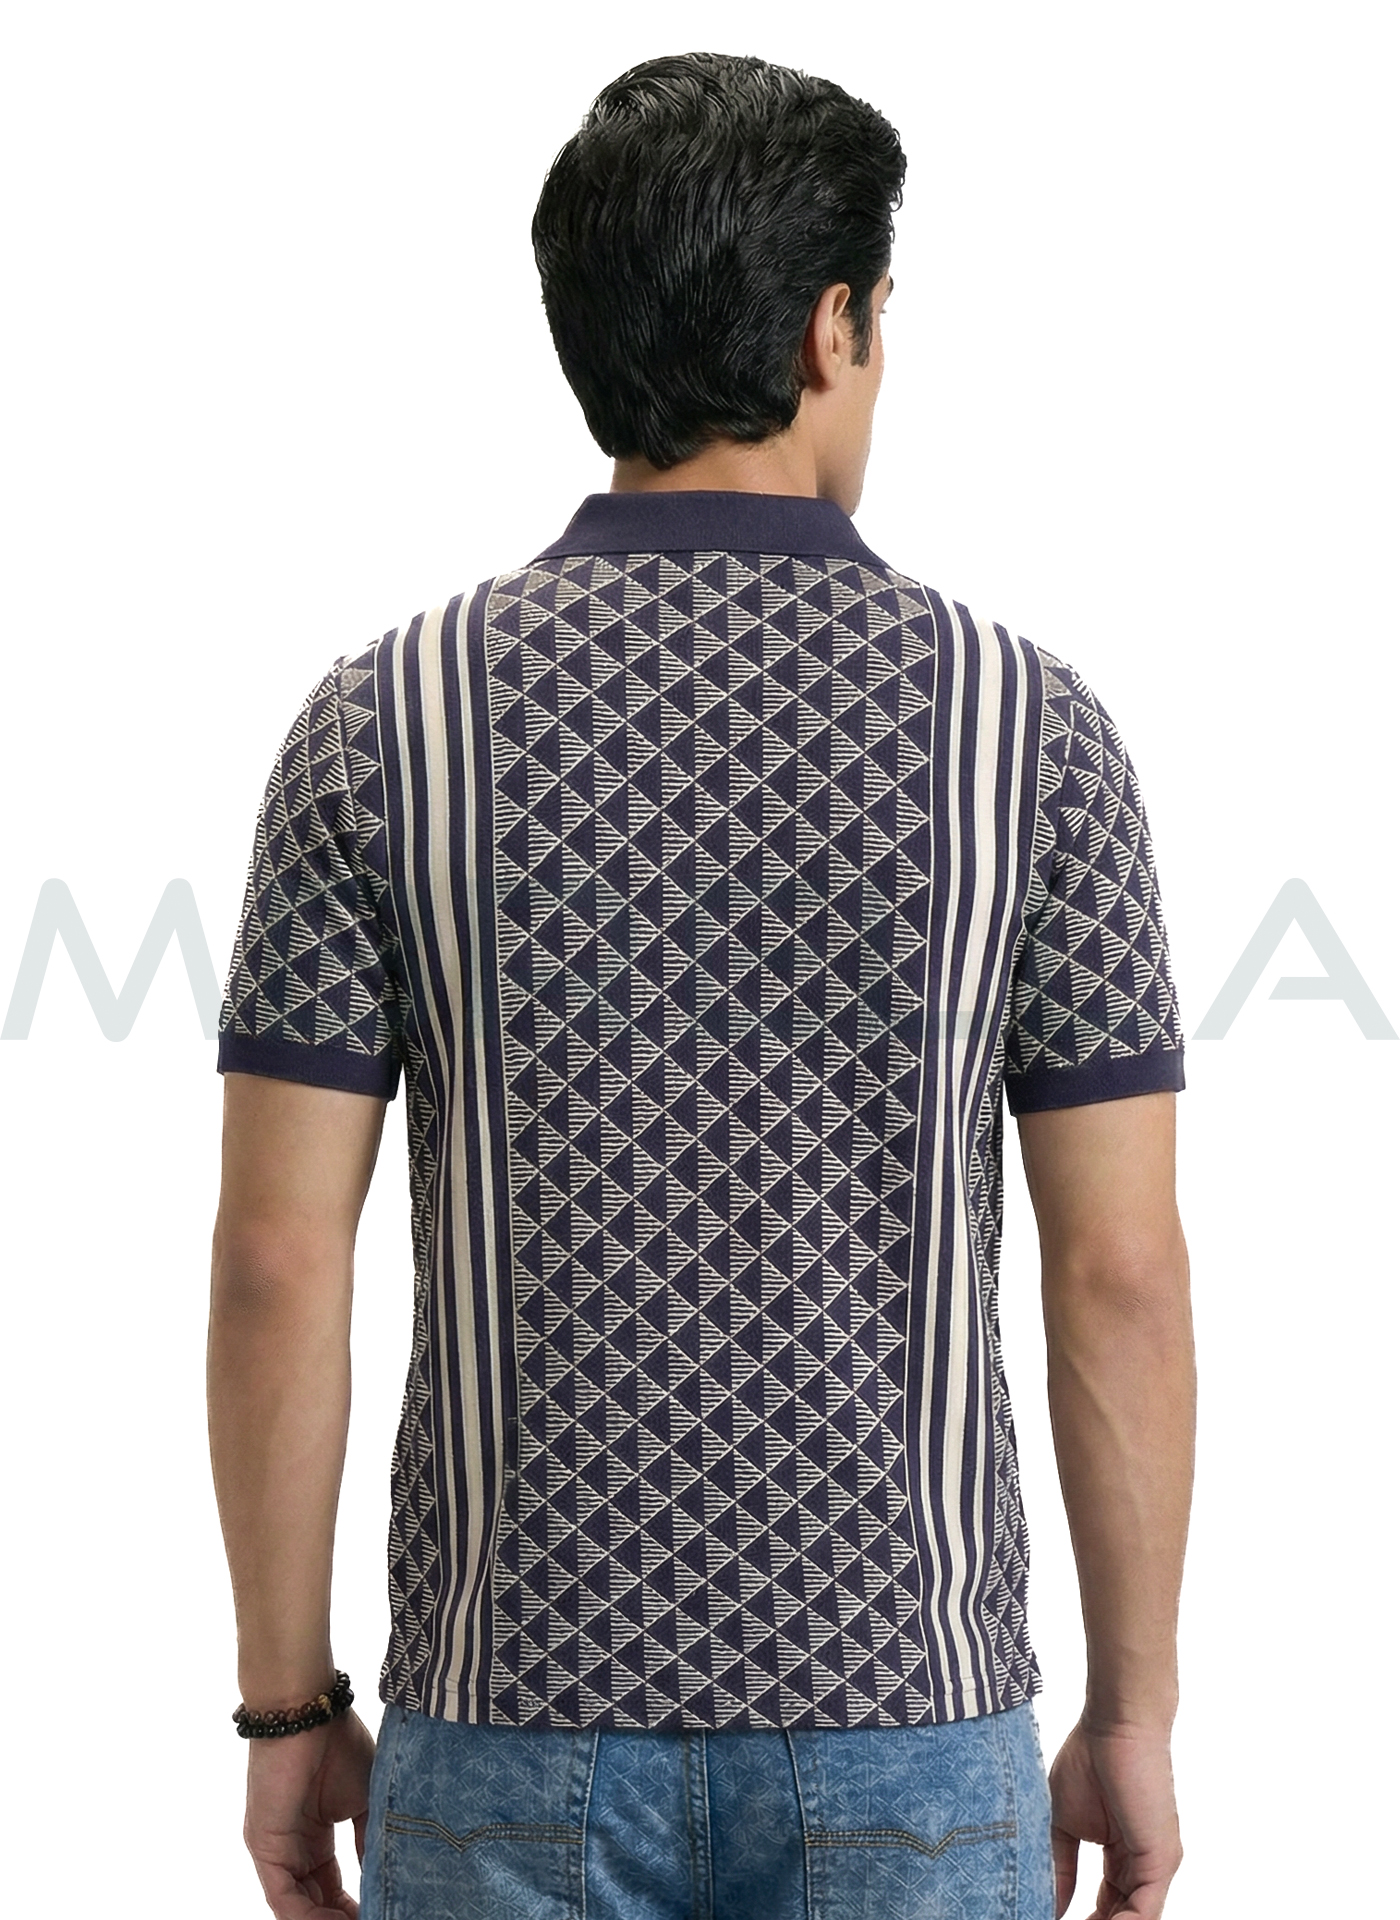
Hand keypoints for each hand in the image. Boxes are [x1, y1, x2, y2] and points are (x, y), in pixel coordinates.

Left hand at [243, 1708, 375, 1916]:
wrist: (308, 1711)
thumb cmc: (336, 1742)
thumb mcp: (364, 1798)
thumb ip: (368, 1839)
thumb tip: (381, 1873)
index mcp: (312, 1837)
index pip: (330, 1888)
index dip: (353, 1907)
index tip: (383, 1911)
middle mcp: (291, 1850)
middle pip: (315, 1903)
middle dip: (341, 1918)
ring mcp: (276, 1852)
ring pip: (299, 1907)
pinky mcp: (265, 1849)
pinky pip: (284, 1898)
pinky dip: (309, 1917)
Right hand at [1048, 1717, 1183, 1918]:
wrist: (1115, 1724)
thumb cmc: (1089, 1758)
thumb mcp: (1063, 1824)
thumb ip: (1059, 1867)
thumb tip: (1046, 1906)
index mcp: (1123, 1858)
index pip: (1108, 1906)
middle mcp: (1143, 1868)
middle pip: (1121, 1916)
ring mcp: (1155, 1867)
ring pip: (1133, 1919)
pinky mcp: (1161, 1861)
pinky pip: (1144, 1913)